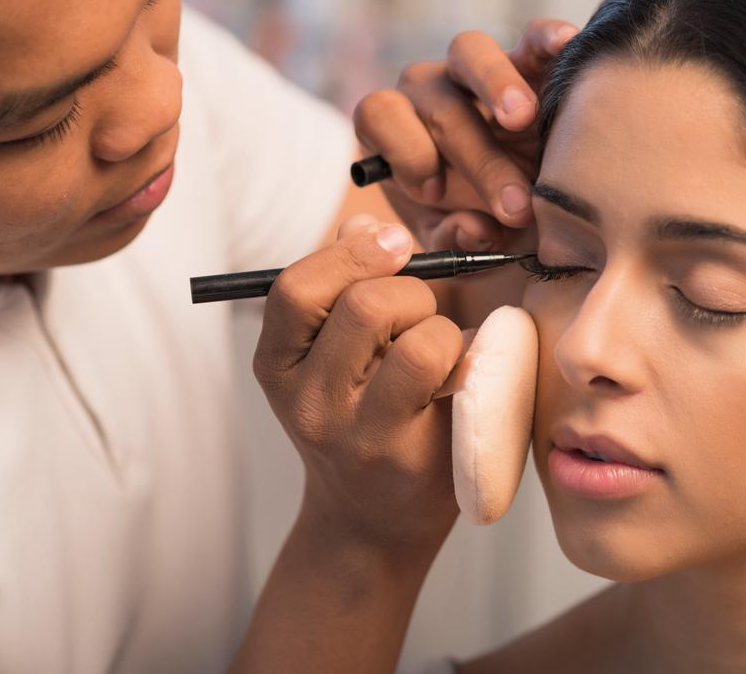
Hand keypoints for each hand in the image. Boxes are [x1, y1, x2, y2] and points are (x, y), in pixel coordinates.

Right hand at [252, 213, 462, 555]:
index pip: (296, 289)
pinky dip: (467, 357)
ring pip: (416, 340)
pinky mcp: (409, 458)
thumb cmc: (364, 416)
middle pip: (363, 305)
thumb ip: (350, 281)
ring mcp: (358, 435)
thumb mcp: (339, 353)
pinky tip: (461, 374)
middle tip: (422, 313)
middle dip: (410, 291)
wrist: (373, 523)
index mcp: (278, 364)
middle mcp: (306, 402)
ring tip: (440, 349)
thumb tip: (367, 222)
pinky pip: (453, 380)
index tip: (394, 245)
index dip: (352, 253)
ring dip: (442, 327)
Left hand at [353, 17, 577, 252]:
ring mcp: (478, 70)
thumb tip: (471, 230)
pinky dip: (547, 38)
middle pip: (438, 104)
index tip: (436, 193)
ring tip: (522, 118)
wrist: (530, 209)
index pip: (379, 115)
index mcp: (400, 130)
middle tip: (517, 206)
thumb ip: (456, 241)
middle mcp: (431, 91)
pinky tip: (566, 45)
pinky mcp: (530, 59)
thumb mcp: (462, 243)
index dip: (403, 151)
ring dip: (495, 83)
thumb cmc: (483, 222)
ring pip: (469, 50)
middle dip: (479, 159)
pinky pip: (533, 37)